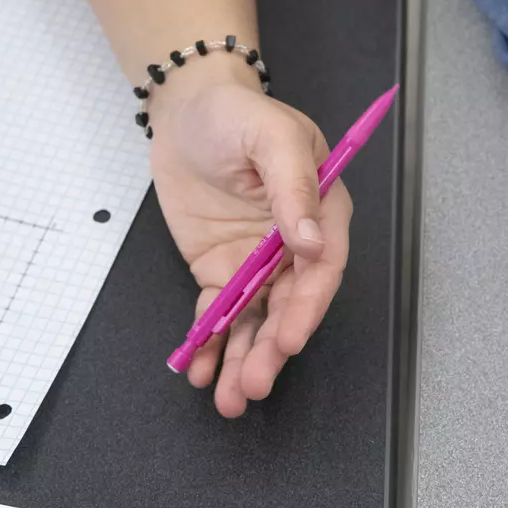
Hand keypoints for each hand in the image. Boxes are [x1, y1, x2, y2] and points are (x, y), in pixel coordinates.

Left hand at [147, 66, 350, 417]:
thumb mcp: (270, 136)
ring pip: (256, 318)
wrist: (186, 109)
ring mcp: (258, 260)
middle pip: (289, 304)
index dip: (306, 307)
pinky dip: (211, 343)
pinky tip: (201, 370)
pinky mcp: (222, 268)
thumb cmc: (237, 113)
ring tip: (230, 397)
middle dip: (273, 348)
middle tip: (254, 383)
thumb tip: (308, 239)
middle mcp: (293, 244)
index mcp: (320, 210)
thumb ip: (293, 186)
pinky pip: (219, 312)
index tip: (289, 340)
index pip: (321, 267)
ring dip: (245, 358)